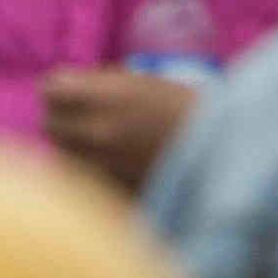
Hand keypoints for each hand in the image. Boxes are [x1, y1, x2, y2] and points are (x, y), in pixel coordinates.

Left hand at [35, 65, 197, 192]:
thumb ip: (104, 85)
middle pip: (52, 125)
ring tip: (100, 145)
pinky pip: (88, 181)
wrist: (226, 154)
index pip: (51, 90)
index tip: (71, 91)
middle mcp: (95, 132)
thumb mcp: (145, 83)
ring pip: (66, 156)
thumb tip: (72, 87)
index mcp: (102, 97)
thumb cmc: (190, 110)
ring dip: (76, 148)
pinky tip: (113, 167)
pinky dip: (94, 174)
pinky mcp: (112, 193)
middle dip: (64, 119)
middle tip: (83, 118)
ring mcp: (102, 167)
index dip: (61, 88)